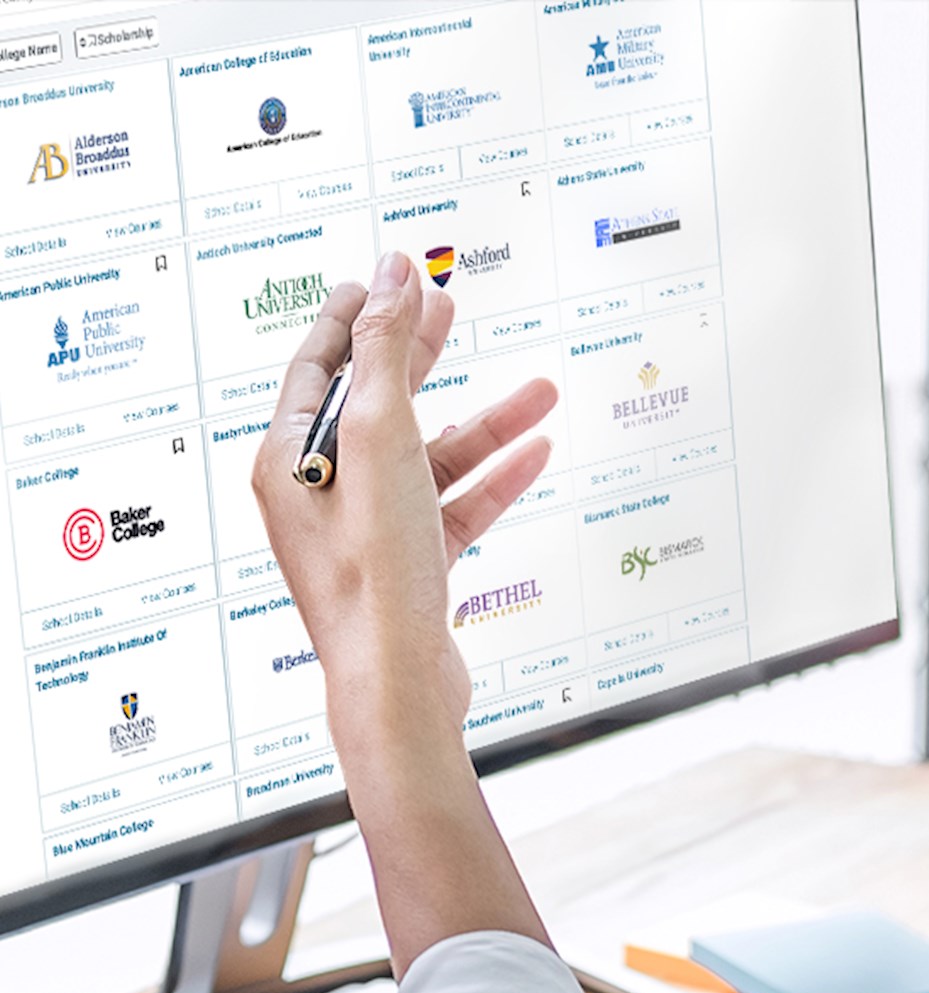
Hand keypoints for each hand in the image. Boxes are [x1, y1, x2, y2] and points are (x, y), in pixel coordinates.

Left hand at [254, 252, 557, 752]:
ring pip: (432, 455)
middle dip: (421, 356)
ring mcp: (370, 530)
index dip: (354, 317)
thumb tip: (395, 276)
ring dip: (487, 422)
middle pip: (376, 403)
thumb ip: (390, 352)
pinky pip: (457, 503)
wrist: (398, 684)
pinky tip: (535, 453)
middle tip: (448, 309)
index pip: (320, 366)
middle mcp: (323, 493)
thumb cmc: (373, 576)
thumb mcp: (380, 440)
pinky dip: (496, 476)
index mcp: (292, 460)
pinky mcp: (412, 564)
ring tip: (540, 391)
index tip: (382, 279)